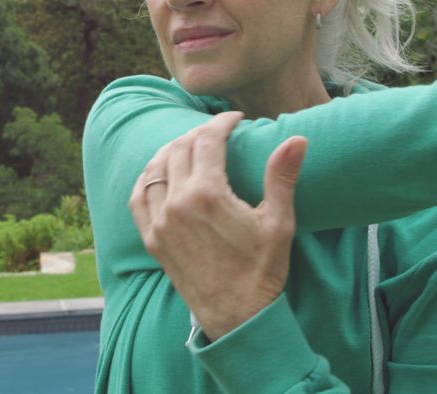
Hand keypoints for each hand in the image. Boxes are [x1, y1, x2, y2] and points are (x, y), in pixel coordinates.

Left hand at [129, 111, 307, 340]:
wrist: (237, 317)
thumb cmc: (262, 270)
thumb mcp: (278, 222)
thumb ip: (281, 176)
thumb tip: (297, 138)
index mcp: (207, 194)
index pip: (207, 140)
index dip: (221, 123)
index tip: (235, 118)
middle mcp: (177, 204)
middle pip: (180, 149)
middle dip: (199, 133)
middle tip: (217, 132)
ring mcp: (159, 222)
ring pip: (155, 168)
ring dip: (172, 150)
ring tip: (191, 146)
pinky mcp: (151, 238)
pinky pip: (139, 197)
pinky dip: (148, 177)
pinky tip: (159, 172)